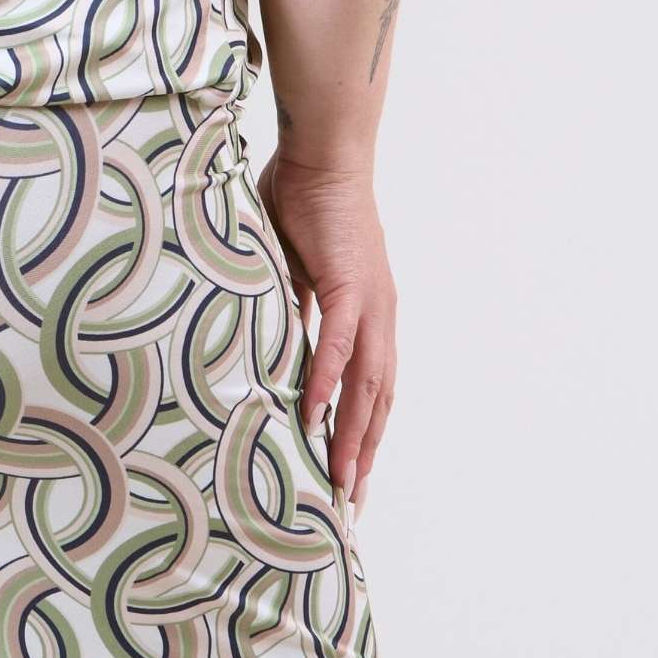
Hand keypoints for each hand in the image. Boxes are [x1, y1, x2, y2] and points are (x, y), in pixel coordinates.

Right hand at [258, 152, 396, 506]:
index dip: (363, 434)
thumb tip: (278, 342)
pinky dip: (326, 382)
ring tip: (336, 478)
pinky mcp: (348, 284)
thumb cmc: (305, 201)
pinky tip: (312, 416)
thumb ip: (295, 309)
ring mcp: (369, 302)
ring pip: (364, 384)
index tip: (350, 477)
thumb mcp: (295, 271)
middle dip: (365, 454)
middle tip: (349, 503)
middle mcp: (379, 316)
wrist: (322, 153)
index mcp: (369, 314)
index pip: (372, 388)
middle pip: (378, 400)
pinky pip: (337, 344)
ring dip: (351, 434)